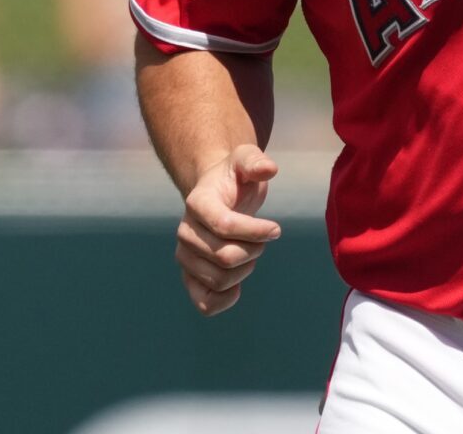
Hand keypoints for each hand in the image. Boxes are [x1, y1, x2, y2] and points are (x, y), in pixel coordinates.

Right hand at [175, 144, 281, 315]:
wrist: (217, 195)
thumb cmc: (235, 177)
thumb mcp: (245, 158)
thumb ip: (256, 161)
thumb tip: (269, 169)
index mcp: (197, 203)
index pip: (224, 226)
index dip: (255, 231)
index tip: (277, 228)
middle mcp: (186, 233)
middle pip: (226, 257)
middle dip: (255, 249)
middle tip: (263, 238)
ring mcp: (185, 257)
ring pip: (220, 280)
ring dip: (245, 269)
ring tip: (250, 251)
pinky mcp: (190, 278)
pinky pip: (204, 303)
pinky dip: (225, 299)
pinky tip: (238, 285)